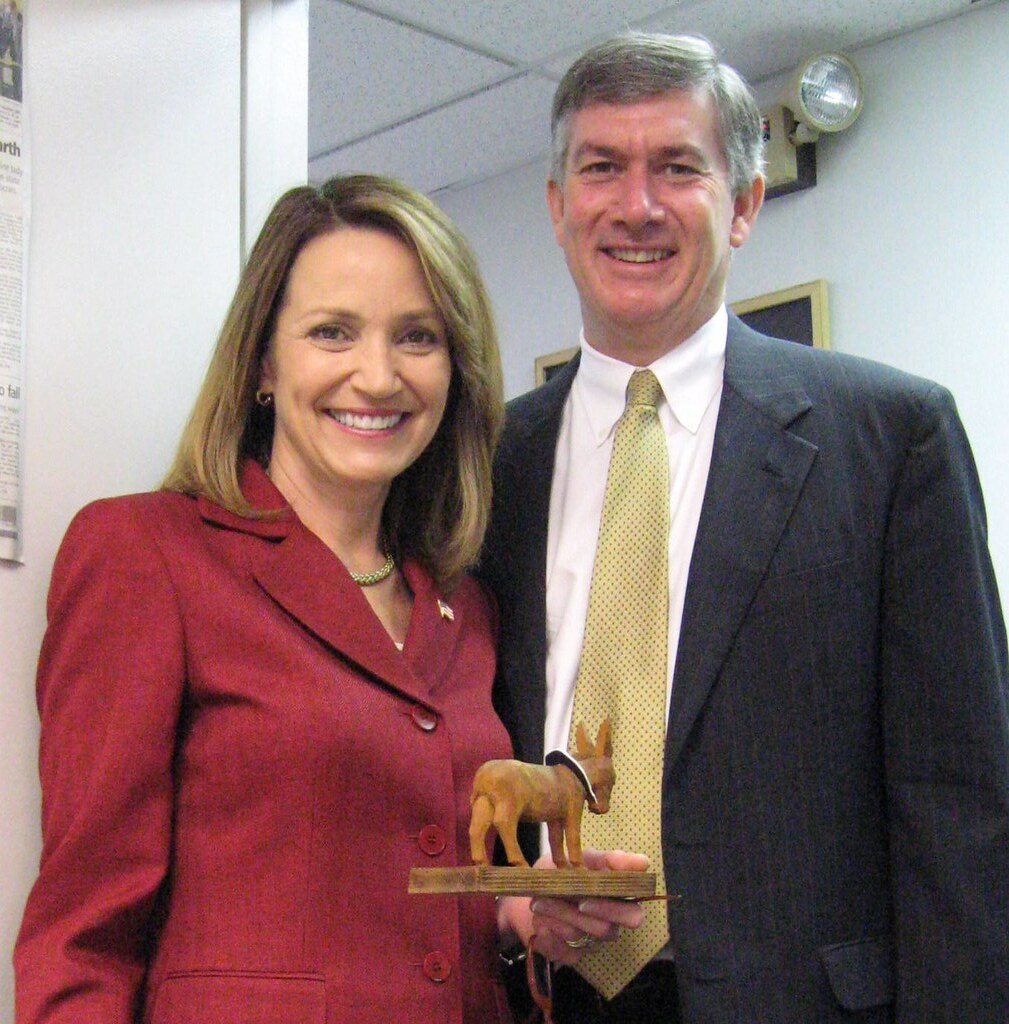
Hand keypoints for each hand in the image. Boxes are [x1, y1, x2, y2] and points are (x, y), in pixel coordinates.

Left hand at [496, 848, 647, 965]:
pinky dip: (547, 934)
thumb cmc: (556, 872)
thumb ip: (609, 861)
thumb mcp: (580, 858)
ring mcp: (585, 941)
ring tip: (539, 901)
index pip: (633, 914)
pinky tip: (538, 923)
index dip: (618, 906)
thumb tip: (644, 862)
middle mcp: (604, 925)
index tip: (598, 888)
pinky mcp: (565, 954)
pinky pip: (560, 951)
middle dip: (587, 913)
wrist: (520, 892)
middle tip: (576, 899)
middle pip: (609, 930)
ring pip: (579, 935)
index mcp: (613, 902)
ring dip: (558, 915)